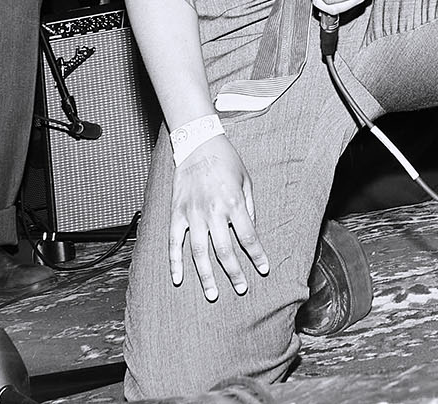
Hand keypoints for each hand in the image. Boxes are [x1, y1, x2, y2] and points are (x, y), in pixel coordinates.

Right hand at [168, 135, 269, 300]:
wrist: (198, 143)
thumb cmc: (226, 160)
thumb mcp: (246, 180)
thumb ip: (250, 207)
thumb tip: (252, 230)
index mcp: (234, 203)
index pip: (248, 237)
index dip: (257, 256)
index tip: (263, 270)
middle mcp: (213, 212)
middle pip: (225, 250)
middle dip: (234, 272)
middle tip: (241, 288)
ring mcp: (192, 214)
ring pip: (199, 252)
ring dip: (206, 275)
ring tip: (212, 294)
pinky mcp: (176, 213)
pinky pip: (174, 242)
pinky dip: (175, 262)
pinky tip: (179, 279)